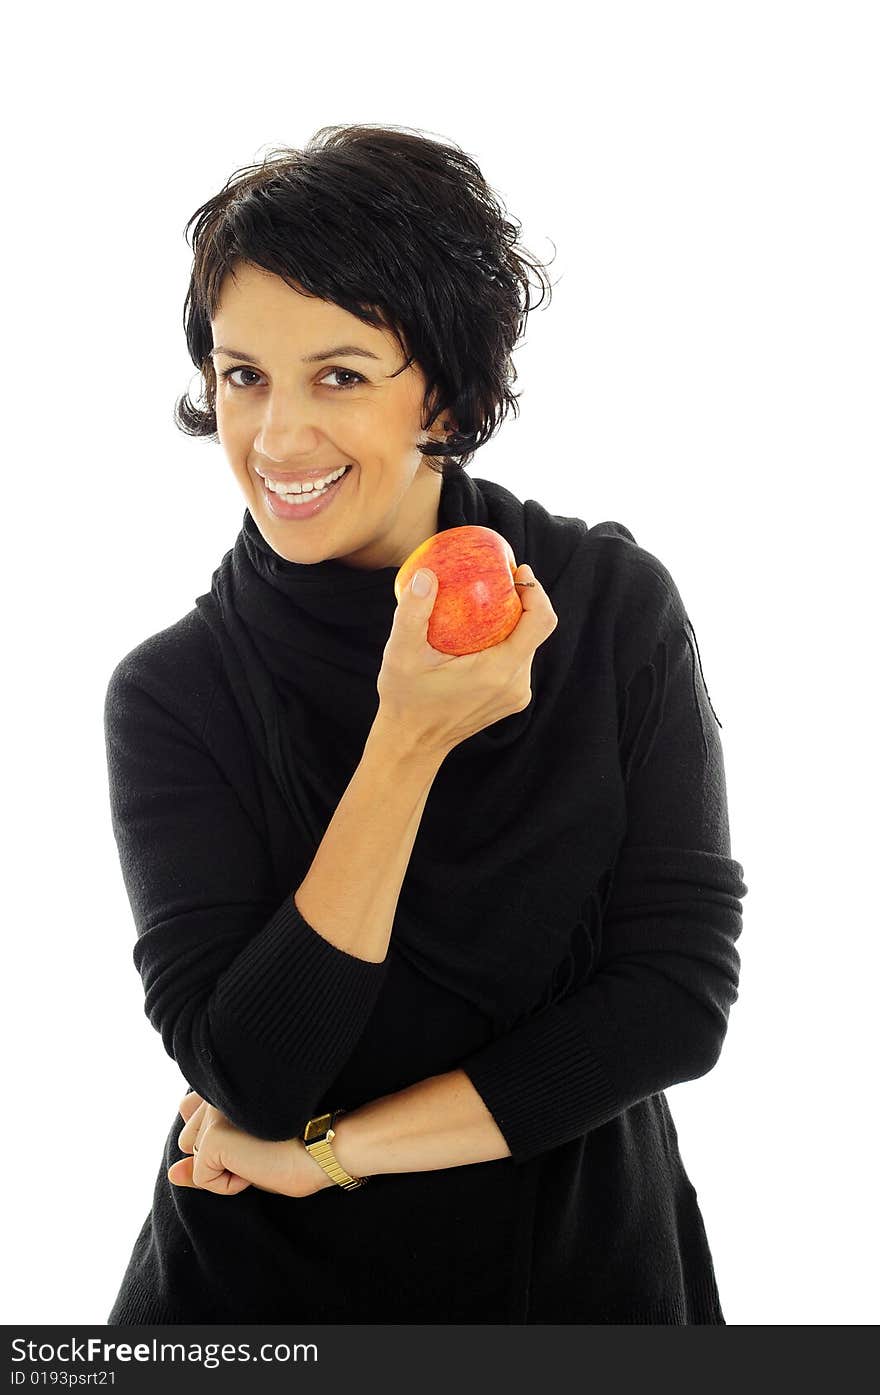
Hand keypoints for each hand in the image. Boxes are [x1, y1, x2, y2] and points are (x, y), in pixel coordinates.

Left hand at [168, 1090, 335, 1197]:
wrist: (325, 1148)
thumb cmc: (296, 1151)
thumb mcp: (245, 1158)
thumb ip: (205, 1159)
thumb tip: (171, 1173)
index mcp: (227, 1083)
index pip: (192, 1113)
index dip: (223, 1138)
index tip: (260, 1135)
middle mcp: (217, 1092)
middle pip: (191, 1140)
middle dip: (221, 1155)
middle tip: (262, 1148)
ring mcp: (213, 1112)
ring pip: (197, 1159)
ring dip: (225, 1169)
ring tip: (261, 1155)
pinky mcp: (213, 1136)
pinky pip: (203, 1178)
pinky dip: (228, 1185)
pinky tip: (257, 1168)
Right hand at [375, 562, 557, 757]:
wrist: (413, 744)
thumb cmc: (406, 700)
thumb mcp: (401, 654)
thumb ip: (412, 613)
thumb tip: (426, 574)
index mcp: (499, 671)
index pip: (541, 622)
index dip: (536, 591)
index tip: (518, 573)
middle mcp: (516, 684)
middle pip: (536, 631)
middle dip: (522, 602)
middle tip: (497, 580)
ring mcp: (516, 695)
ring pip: (527, 645)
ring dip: (512, 622)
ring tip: (485, 603)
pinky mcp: (511, 700)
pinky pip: (517, 661)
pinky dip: (505, 642)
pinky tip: (480, 632)